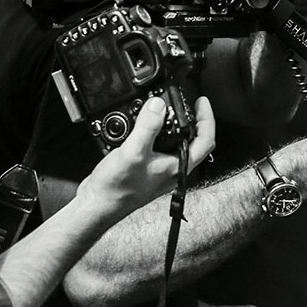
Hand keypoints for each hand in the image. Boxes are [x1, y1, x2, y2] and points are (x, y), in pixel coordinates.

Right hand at [78, 96, 213, 214]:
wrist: (99, 204)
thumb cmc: (118, 188)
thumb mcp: (133, 152)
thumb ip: (148, 127)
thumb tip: (158, 105)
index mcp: (178, 166)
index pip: (205, 140)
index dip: (207, 118)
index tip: (202, 102)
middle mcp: (173, 169)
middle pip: (193, 141)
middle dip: (193, 120)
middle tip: (189, 104)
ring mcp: (160, 169)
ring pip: (175, 143)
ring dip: (173, 125)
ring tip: (167, 110)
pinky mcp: (147, 168)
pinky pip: (158, 146)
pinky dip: (156, 133)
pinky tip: (145, 127)